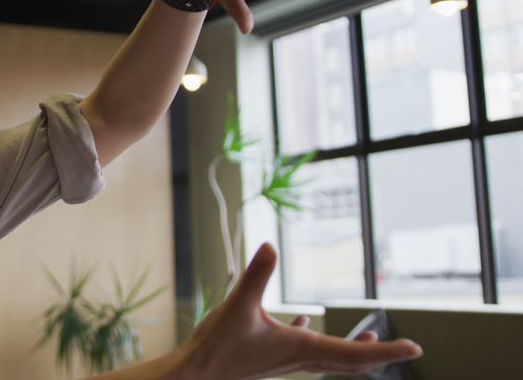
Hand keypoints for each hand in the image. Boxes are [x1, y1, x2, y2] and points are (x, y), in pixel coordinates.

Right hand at [175, 243, 421, 379]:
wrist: (195, 376)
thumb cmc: (216, 346)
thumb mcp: (237, 305)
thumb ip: (256, 275)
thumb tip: (270, 245)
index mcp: (301, 349)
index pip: (354, 354)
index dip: (387, 350)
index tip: (416, 348)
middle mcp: (300, 359)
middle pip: (351, 363)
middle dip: (380, 356)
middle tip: (408, 349)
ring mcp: (286, 361)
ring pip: (331, 360)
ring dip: (355, 352)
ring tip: (374, 341)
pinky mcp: (270, 358)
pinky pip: (304, 352)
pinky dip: (316, 341)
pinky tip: (306, 324)